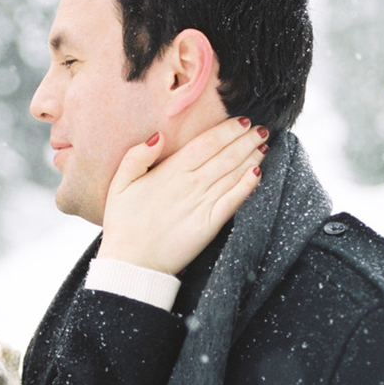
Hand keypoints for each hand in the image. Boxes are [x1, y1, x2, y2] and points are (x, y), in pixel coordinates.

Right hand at [98, 118, 266, 274]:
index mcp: (170, 172)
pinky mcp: (210, 224)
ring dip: (252, 157)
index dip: (227, 130)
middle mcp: (191, 185)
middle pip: (225, 155)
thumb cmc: (123, 224)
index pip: (206, 143)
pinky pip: (234, 200)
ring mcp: (202, 204)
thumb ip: (136, 156)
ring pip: (234, 174)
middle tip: (261, 129)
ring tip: (264, 145)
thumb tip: (158, 136)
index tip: (241, 121)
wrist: (133, 263)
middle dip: (246, 140)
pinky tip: (258, 173)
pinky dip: (248, 185)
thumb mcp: (119, 184)